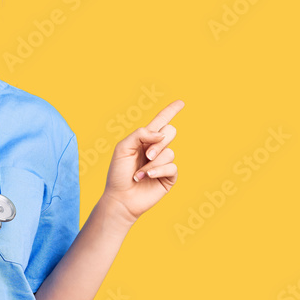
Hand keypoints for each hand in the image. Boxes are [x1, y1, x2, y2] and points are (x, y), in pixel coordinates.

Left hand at [102, 99, 183, 223]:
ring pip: (169, 152)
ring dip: (153, 163)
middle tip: (146, 155)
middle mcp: (156, 149)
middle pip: (170, 132)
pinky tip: (148, 176)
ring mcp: (163, 163)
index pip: (160, 121)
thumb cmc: (118, 173)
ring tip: (140, 173)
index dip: (171, 111)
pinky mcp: (169, 177)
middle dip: (158, 143)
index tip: (181, 102)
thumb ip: (140, 134)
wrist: (120, 197)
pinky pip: (172, 167)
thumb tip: (162, 133)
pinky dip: (159, 170)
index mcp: (144, 139)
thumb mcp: (123, 148)